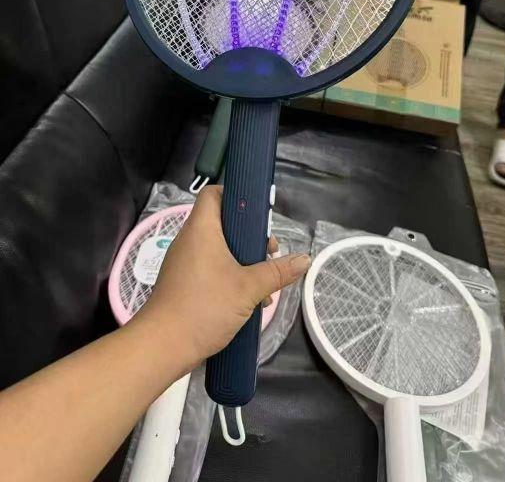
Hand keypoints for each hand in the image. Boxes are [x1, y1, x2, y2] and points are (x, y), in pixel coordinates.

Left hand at [135, 186, 309, 378]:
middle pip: (223, 223)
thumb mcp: (248, 288)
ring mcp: (185, 262)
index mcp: (202, 229)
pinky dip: (230, 276)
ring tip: (264, 282)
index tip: (260, 213)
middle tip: (269, 251)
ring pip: (220, 249)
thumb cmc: (204, 306)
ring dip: (244, 261)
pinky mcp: (184, 283)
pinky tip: (249, 300)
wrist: (162, 346)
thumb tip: (305, 259)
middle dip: (250, 236)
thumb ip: (277, 272)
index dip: (236, 195)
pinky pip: (211, 268)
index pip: (214, 194)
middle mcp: (190, 240)